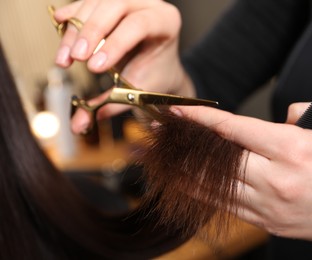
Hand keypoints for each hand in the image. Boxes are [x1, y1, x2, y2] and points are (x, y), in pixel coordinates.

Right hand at [53, 0, 194, 132]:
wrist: (158, 64)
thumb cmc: (155, 75)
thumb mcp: (139, 90)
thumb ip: (112, 105)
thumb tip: (78, 125)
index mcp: (166, 22)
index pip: (139, 25)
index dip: (115, 43)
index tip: (94, 66)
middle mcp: (148, 4)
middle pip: (114, 6)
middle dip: (91, 32)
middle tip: (75, 58)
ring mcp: (129, 0)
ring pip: (96, 4)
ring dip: (75, 29)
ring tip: (65, 58)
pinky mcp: (110, 2)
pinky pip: (87, 3)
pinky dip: (72, 15)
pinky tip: (60, 23)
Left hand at [172, 103, 311, 257]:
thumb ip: (307, 111)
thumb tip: (281, 116)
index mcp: (296, 150)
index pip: (236, 130)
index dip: (202, 119)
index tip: (179, 112)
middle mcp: (278, 180)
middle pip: (218, 161)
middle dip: (186, 146)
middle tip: (162, 135)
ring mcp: (273, 207)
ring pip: (217, 189)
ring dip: (188, 174)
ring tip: (165, 162)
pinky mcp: (273, 225)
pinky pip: (231, 208)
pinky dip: (208, 196)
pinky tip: (191, 186)